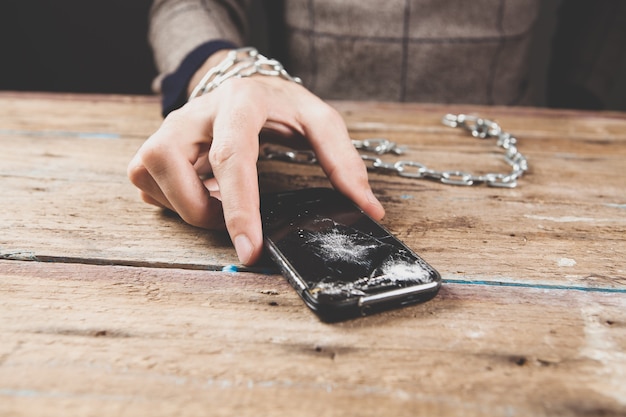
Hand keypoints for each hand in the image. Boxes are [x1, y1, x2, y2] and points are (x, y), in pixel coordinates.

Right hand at [128, 70, 384, 264]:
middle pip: (171, 166)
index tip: (249, 250)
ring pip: (150, 175)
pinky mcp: (155, 145)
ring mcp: (168, 128)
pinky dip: (172, 200)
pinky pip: (146, 183)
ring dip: (185, 204)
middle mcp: (196, 113)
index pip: (232, 158)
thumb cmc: (280, 105)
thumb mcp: (320, 121)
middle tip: (236, 221)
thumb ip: (344, 162)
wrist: (244, 83)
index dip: (239, 209)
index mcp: (240, 104)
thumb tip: (369, 210)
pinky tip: (200, 193)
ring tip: (218, 203)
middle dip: (201, 210)